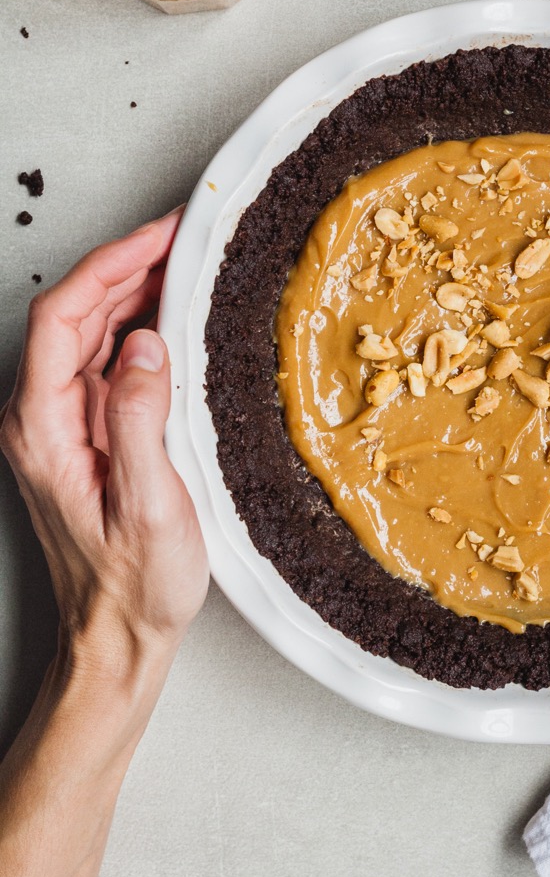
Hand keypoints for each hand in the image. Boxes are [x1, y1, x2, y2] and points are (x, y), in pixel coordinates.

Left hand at [0, 211, 208, 677]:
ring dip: (131, 293)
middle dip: (125, 266)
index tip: (159, 237)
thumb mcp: (149, 507)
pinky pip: (101, 364)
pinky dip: (136, 329)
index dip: (109, 266)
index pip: (62, 318)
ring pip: (86, 334)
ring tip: (183, 265)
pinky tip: (169, 320)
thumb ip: (140, 420)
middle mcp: (39, 421)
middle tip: (183, 238)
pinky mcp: (83, 437)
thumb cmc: (133, 587)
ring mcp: (58, 428)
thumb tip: (144, 345)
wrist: (117, 638)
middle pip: (71, 316)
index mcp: (41, 429)